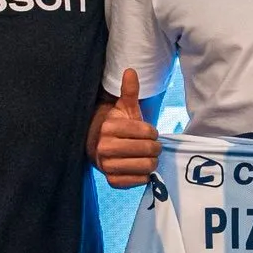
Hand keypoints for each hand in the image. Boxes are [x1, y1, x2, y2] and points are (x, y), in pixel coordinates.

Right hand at [94, 69, 160, 188]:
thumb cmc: (118, 127)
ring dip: (151, 163)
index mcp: (109, 126)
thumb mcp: (124, 108)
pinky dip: (143, 176)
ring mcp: (107, 165)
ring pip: (145, 166)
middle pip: (147, 150)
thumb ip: (129, 91)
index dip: (152, 132)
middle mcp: (105, 146)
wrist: (98, 148)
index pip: (146, 132)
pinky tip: (140, 169)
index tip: (149, 133)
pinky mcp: (111, 181)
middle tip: (151, 147)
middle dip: (154, 148)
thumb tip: (130, 70)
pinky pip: (137, 181)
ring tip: (147, 158)